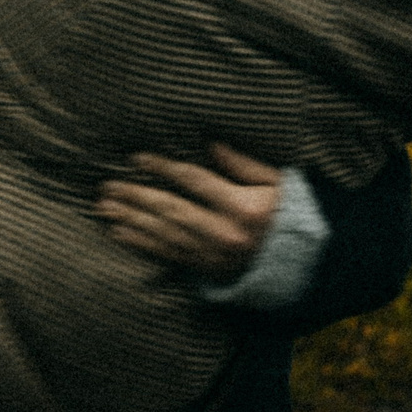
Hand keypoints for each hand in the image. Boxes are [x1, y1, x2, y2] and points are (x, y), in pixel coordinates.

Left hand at [95, 144, 282, 278]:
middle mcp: (226, 233)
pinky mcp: (209, 269)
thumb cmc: (293, 214)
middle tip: (107, 186)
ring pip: (164, 235)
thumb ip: (243, 164)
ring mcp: (215, 254)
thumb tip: (211, 142)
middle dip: (135, 197)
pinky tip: (120, 233)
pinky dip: (142, 244)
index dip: (163, 168)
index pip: (194, 182)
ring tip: (104, 207)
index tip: (136, 158)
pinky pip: (169, 255)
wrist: (308, 262)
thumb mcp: (278, 182)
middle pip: (171, 210)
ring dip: (130, 220)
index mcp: (243, 206)